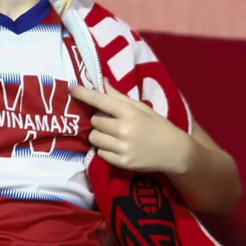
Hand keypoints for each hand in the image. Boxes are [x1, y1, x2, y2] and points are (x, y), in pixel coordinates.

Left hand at [69, 85, 193, 173]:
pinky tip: (116, 147)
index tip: (70, 88)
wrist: (174, 152)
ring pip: (94, 138)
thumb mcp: (142, 108)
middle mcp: (124, 130)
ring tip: (111, 135)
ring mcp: (123, 148)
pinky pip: (100, 153)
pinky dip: (104, 149)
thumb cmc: (158, 126)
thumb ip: (120, 97)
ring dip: (98, 135)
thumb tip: (102, 83)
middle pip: (94, 121)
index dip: (83, 93)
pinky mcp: (122, 162)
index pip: (100, 100)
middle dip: (98, 120)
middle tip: (110, 121)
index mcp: (130, 112)